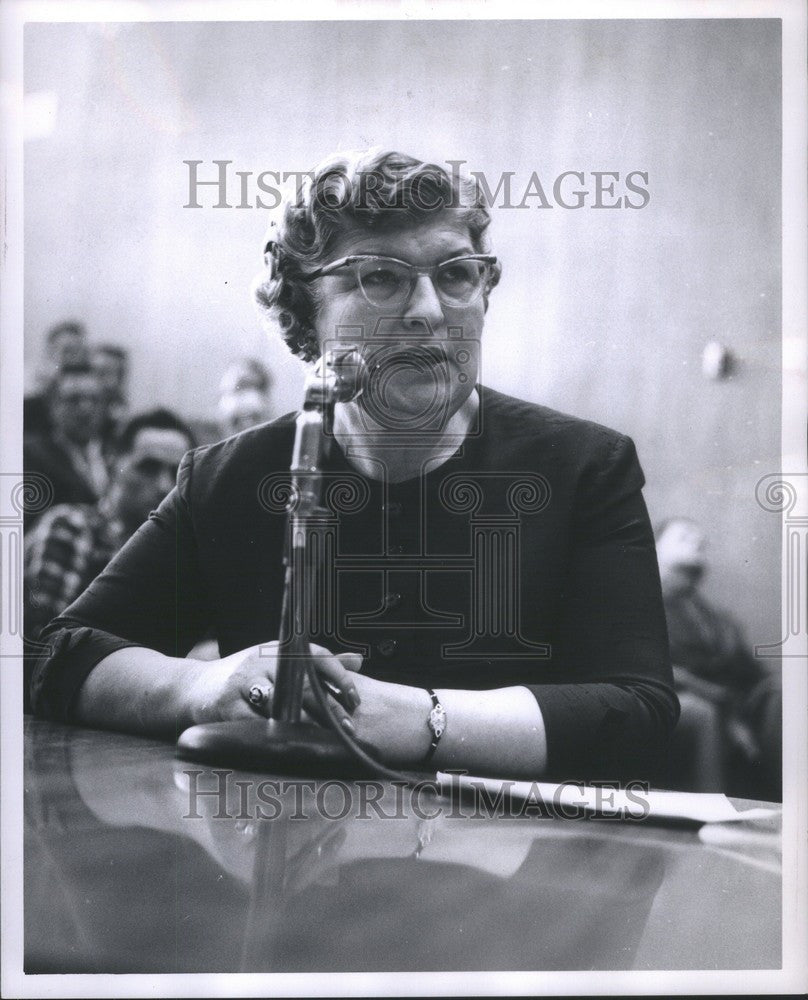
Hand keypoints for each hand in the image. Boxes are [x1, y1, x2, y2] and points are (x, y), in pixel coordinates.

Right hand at [186, 641, 362, 730]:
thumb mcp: (280, 662)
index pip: (317, 657)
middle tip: (348, 729)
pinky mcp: (229, 708)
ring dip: (306, 727)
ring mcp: (245, 684)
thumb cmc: (246, 677)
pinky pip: (258, 726)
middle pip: (303, 685)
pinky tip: (292, 750)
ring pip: (283, 707)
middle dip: (329, 710)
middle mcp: (263, 662)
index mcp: (279, 650)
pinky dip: (276, 739)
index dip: (339, 678)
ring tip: (325, 742)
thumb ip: (318, 665)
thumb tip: (358, 661)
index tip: (355, 699)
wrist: (195, 689)